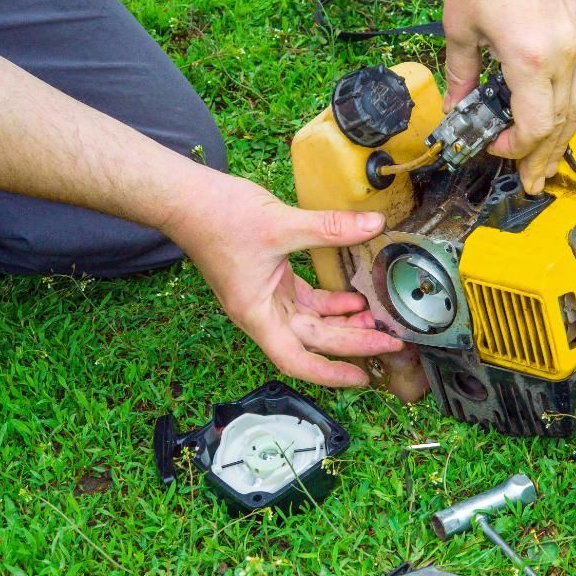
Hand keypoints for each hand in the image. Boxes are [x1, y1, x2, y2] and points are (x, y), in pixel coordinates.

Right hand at [166, 173, 403, 386]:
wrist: (186, 198)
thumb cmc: (218, 218)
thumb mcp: (281, 224)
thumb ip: (330, 228)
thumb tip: (373, 225)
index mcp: (257, 313)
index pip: (296, 359)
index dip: (329, 373)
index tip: (361, 377)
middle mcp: (262, 312)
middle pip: (312, 340)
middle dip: (352, 342)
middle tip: (389, 339)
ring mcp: (266, 297)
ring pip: (311, 322)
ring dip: (343, 323)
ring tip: (377, 318)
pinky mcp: (270, 280)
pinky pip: (306, 301)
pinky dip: (330, 302)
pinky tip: (354, 297)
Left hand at [442, 0, 575, 193]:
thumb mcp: (459, 27)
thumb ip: (461, 75)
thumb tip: (456, 107)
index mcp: (529, 57)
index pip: (533, 124)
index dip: (516, 147)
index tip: (494, 147)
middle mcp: (563, 52)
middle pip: (559, 122)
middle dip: (541, 156)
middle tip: (529, 181)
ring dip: (567, 139)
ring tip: (552, 165)